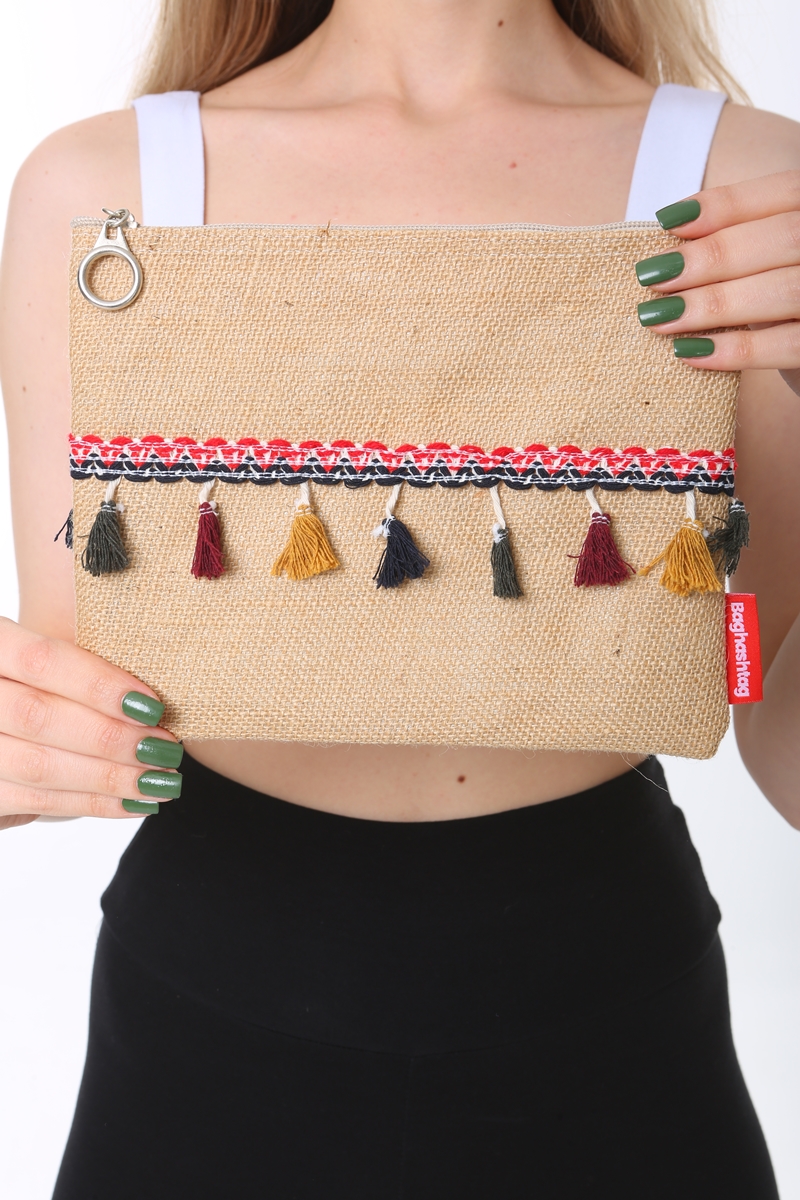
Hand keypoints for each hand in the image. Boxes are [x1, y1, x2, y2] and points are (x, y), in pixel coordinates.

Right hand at [0, 617, 181, 829]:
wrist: (8, 731)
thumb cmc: (41, 686)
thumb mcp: (53, 657)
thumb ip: (86, 664)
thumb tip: (150, 695)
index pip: (41, 659)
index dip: (98, 683)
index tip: (151, 705)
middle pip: (38, 716)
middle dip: (110, 736)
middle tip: (165, 748)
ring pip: (39, 765)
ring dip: (110, 776)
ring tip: (160, 779)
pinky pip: (36, 801)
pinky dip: (92, 803)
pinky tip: (133, 802)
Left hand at [634, 170, 799, 397]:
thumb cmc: (785, 304)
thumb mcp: (768, 264)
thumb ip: (739, 244)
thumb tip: (671, 235)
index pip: (785, 192)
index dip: (727, 204)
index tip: (668, 222)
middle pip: (783, 237)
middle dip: (711, 257)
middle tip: (653, 276)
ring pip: (783, 290)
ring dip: (713, 304)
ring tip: (659, 318)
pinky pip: (787, 345)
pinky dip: (735, 350)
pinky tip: (688, 352)